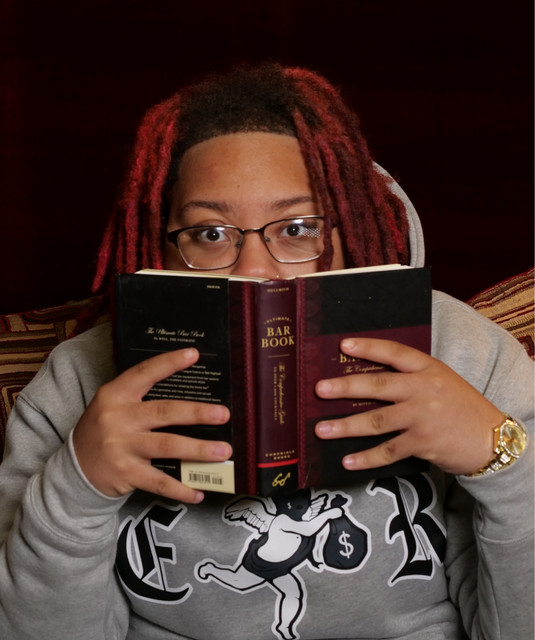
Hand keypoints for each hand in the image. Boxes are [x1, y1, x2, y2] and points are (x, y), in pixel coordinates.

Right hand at [73, 348, 231, 502]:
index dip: (169, 363)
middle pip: (165, 412)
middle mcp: (118, 418)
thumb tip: (188, 400)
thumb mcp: (113, 407)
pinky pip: (159, 481)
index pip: (144, 373)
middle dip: (198, 413)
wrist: (73, 470)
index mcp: (115, 395)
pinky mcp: (125, 473)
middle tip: (223, 414)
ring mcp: (121, 446)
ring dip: (199, 449)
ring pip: (167, 446)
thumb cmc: (103, 432)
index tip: (194, 354)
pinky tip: (199, 490)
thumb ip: (141, 399)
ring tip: (223, 451)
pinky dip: (181, 488)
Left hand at [314, 338, 502, 475]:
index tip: (342, 345)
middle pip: (378, 385)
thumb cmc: (460, 407)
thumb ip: (411, 377)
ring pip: (377, 420)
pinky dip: (366, 458)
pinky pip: (388, 450)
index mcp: (428, 369)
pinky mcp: (423, 443)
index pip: (394, 352)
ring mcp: (422, 417)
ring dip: (346, 426)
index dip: (368, 347)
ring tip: (322, 429)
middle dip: (345, 387)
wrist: (491, 438)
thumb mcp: (441, 381)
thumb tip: (367, 380)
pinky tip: (347, 461)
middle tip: (319, 390)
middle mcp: (424, 389)